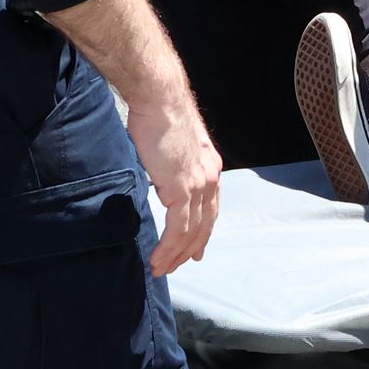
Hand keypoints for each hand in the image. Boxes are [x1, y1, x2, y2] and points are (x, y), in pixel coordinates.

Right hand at [126, 96, 222, 276]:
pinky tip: (158, 259)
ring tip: (161, 269)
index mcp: (210, 167)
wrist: (160, 99)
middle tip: (177, 266)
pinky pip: (178, 229)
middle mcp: (210, 178)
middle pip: (204, 224)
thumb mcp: (172, 146)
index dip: (203, 231)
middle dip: (190, 249)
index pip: (210, 208)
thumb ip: (172, 165)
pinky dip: (168, 248)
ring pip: (191, 232)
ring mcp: (199, 185)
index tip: (196, 249)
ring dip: (175, 255)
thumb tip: (160, 174)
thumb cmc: (159, 115)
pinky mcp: (182, 189)